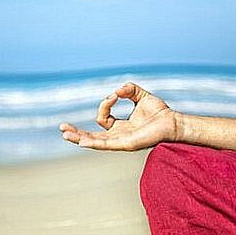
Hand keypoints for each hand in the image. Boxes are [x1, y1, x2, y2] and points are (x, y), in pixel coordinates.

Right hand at [59, 83, 178, 150]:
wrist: (173, 122)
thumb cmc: (160, 112)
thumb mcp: (141, 95)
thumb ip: (129, 90)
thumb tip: (117, 90)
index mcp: (120, 127)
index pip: (103, 118)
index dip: (105, 104)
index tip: (116, 95)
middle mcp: (118, 136)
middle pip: (92, 137)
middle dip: (76, 133)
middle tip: (62, 128)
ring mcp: (121, 141)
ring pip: (95, 142)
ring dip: (79, 138)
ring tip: (65, 134)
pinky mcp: (126, 144)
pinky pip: (106, 145)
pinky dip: (93, 143)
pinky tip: (82, 142)